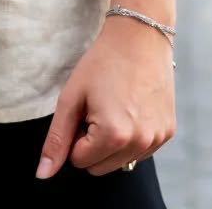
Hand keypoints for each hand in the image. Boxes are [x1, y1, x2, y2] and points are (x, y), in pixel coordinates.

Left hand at [35, 15, 175, 178]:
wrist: (140, 35)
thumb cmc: (102, 63)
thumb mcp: (71, 97)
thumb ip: (56, 139)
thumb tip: (43, 175)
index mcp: (113, 135)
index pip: (79, 161)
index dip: (75, 135)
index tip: (83, 109)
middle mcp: (139, 143)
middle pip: (100, 167)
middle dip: (92, 143)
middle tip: (97, 108)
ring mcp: (157, 139)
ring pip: (120, 161)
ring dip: (112, 141)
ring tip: (115, 105)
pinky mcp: (168, 132)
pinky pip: (140, 150)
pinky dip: (131, 136)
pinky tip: (132, 107)